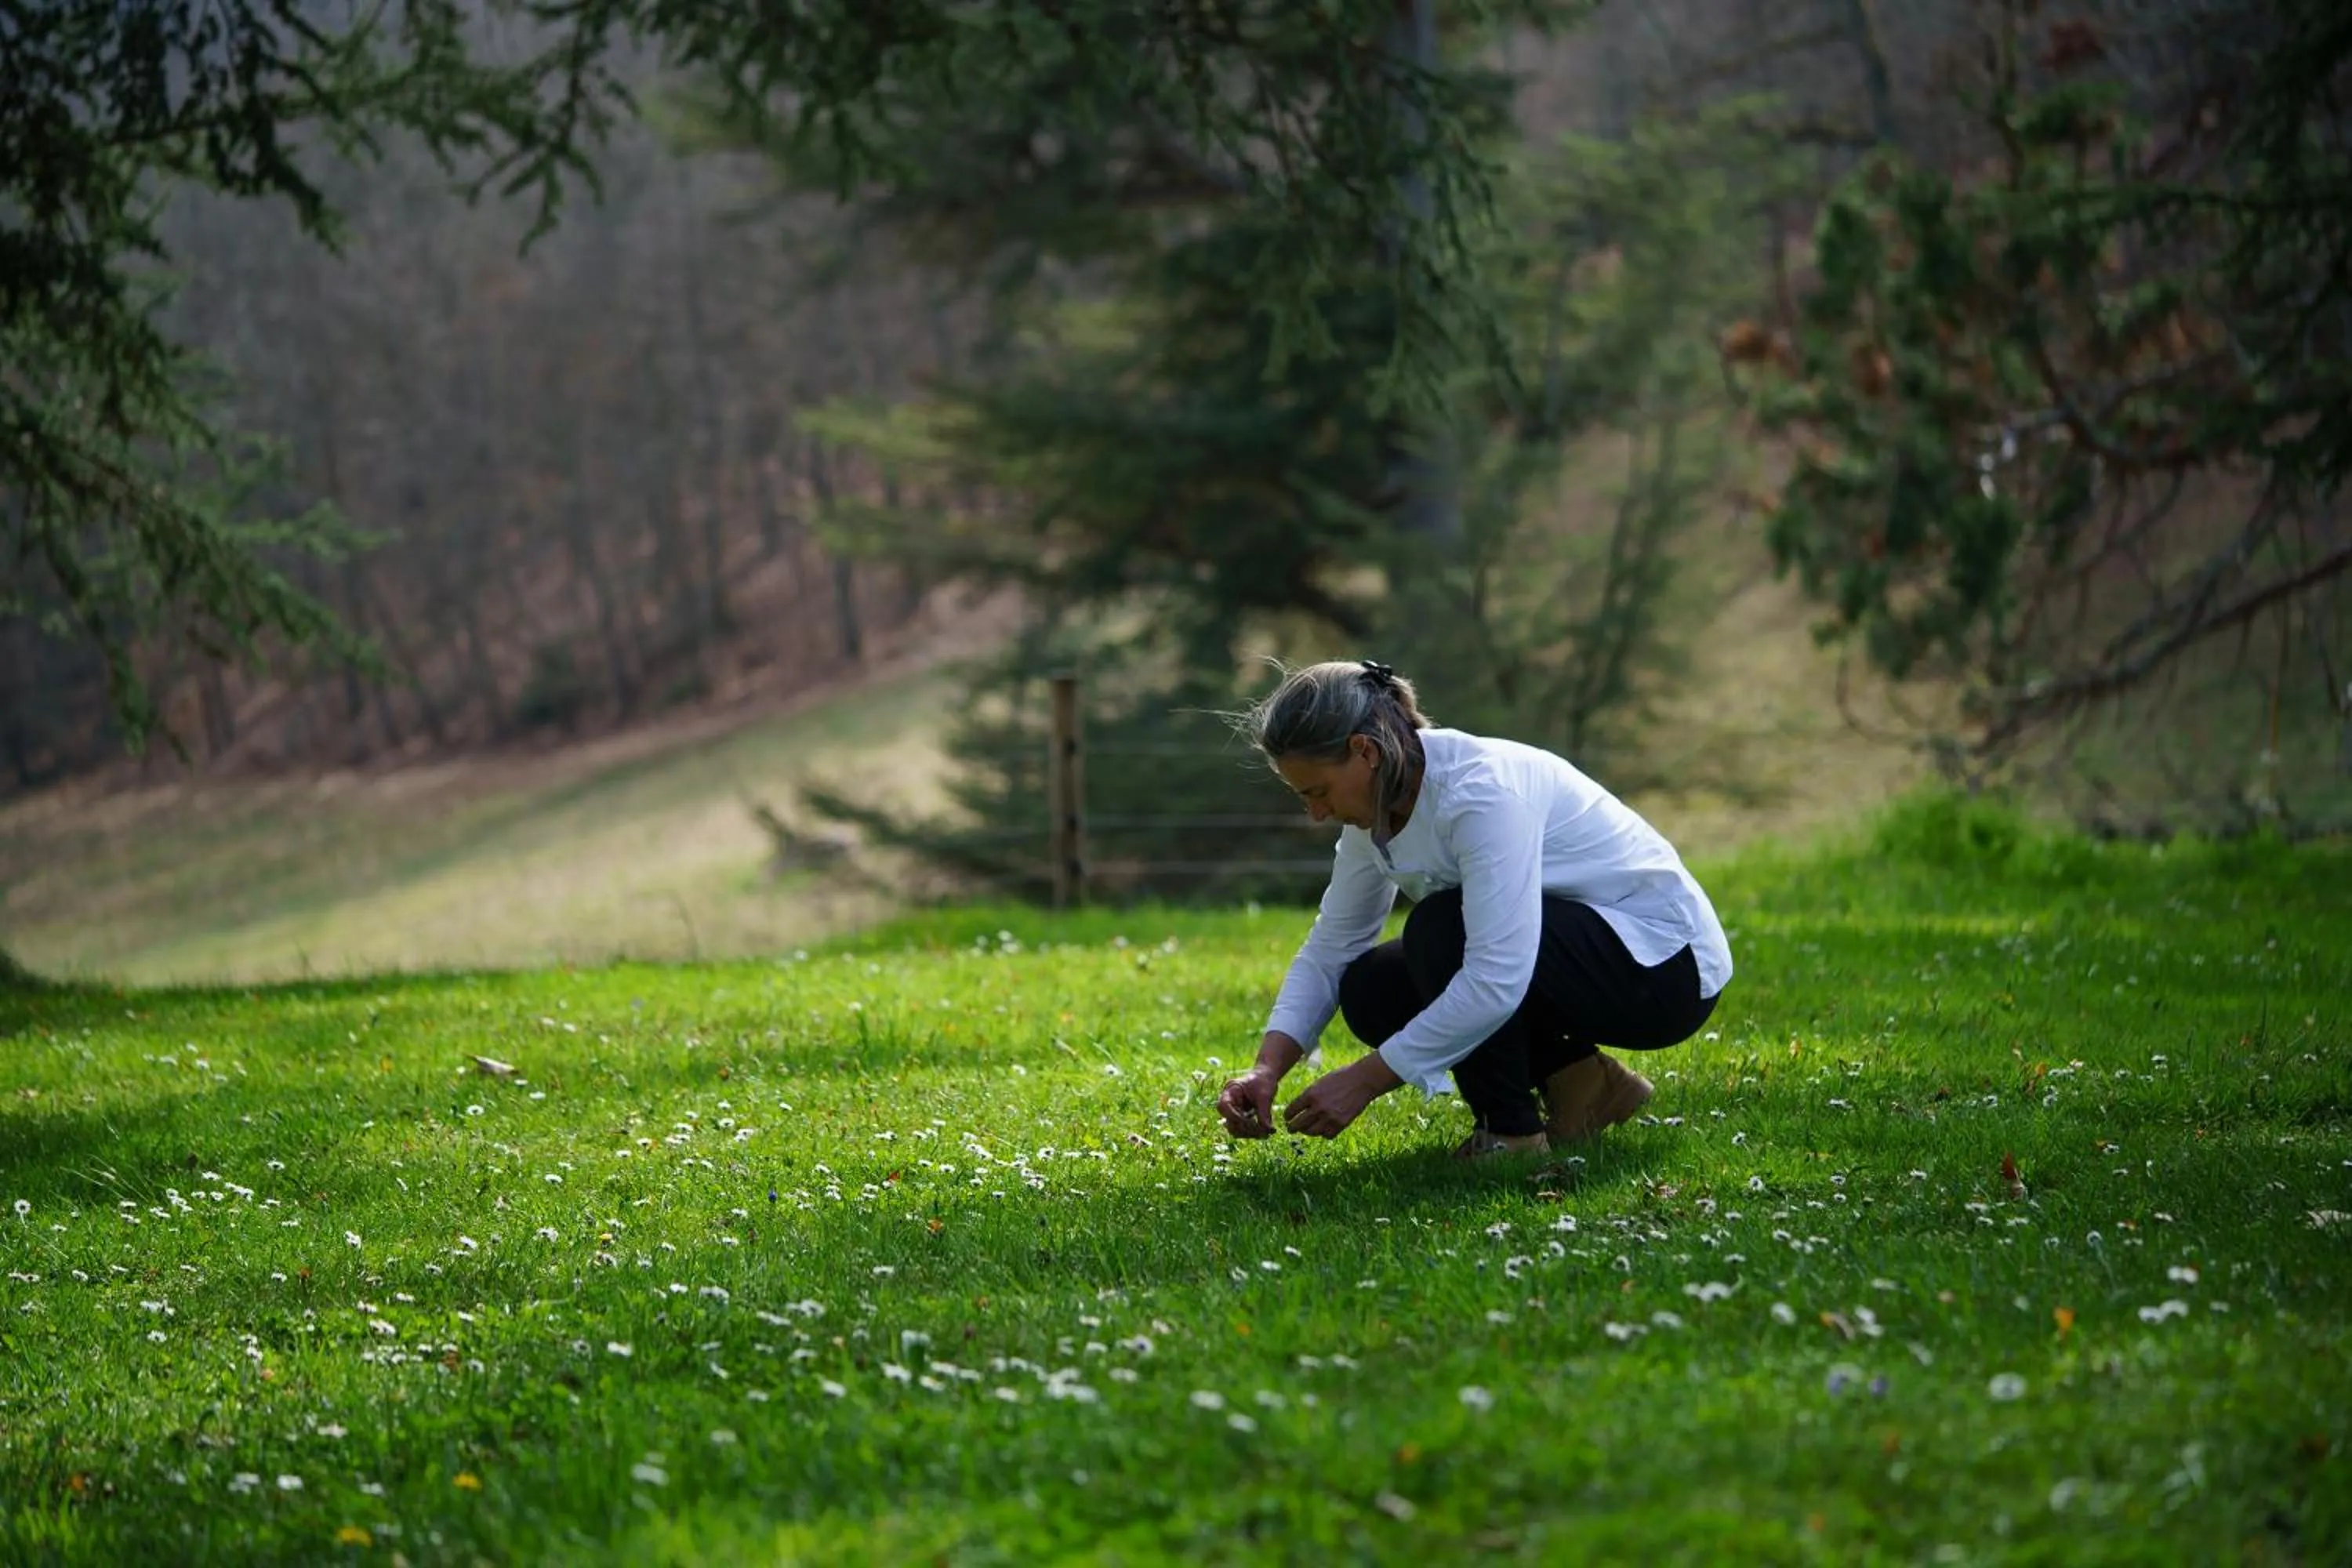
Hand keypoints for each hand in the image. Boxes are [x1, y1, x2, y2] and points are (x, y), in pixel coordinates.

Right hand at [1217, 1067, 1280, 1138]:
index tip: (1252, 1122)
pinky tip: (1266, 1131)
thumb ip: (1264, 1113)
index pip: (1224, 1107)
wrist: (1267, 1077)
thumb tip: (1267, 1130)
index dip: (1236, 1117)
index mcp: (1230, 1091)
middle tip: (1263, 1131)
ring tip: (1266, 1132)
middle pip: (1229, 1122)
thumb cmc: (1264, 1081)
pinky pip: (1242, 1130)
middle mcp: (1229, 1103)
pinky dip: (1253, 1132)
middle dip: (1245, 1129)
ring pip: (1235, 1129)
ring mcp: (1234, 1111)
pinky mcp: (1240, 1117)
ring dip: (1249, 1133)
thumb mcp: (1265, 1095)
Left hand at [1281, 1057, 1395, 1139]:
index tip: (1287, 1118)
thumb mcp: (1320, 1083)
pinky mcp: (1341, 1124)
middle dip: (1292, 1128)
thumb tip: (1298, 1110)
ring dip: (1307, 1132)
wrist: (1362, 1080)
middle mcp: (1318, 1107)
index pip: (1291, 1110)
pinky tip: (1323, 1128)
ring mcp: (1330, 1117)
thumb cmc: (1340, 1078)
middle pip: (1298, 1124)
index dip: (1287, 1116)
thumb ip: (1309, 1096)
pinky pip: (1327, 1135)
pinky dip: (1324, 1133)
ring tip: (1306, 1130)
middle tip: (1291, 1129)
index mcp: (1311, 1094)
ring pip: (1311, 1132)